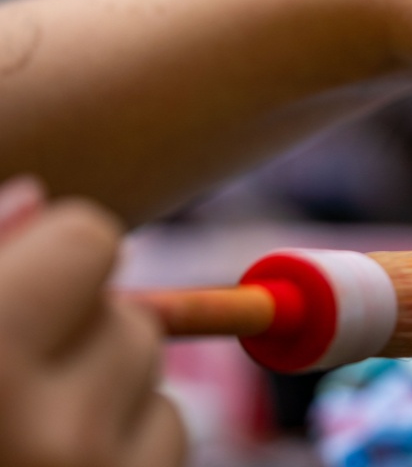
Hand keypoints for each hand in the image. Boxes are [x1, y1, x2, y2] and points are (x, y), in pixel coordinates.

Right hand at [0, 178, 184, 466]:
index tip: (16, 295)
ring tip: (21, 438)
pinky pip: (166, 437)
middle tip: (7, 387)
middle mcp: (45, 428)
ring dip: (107, 393)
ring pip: (155, 378)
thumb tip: (36, 198)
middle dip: (83, 334)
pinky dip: (127, 444)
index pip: (92, 239)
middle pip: (133, 316)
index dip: (56, 259)